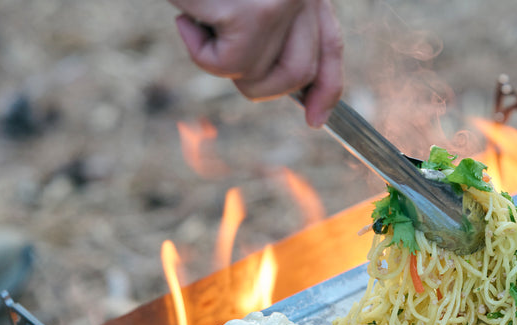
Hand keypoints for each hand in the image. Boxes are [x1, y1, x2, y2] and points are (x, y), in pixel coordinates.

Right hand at [168, 0, 343, 126]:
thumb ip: (274, 26)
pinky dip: (198, 52)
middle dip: (260, 84)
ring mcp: (283, 3)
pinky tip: (185, 17)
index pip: (331, 46)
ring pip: (260, 76)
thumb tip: (287, 82)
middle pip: (298, 73)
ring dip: (219, 61)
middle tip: (221, 57)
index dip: (326, 89)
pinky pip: (226, 67)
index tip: (315, 119)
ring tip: (198, 19)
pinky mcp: (254, 15)